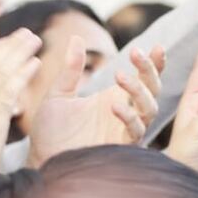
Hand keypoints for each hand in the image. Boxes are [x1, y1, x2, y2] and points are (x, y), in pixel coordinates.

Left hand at [27, 39, 164, 166]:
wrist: (40, 159)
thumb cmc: (49, 131)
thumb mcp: (58, 94)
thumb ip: (70, 69)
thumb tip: (76, 37)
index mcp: (113, 98)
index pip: (142, 78)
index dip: (153, 64)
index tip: (157, 46)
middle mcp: (124, 113)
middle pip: (152, 90)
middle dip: (149, 71)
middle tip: (136, 53)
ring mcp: (124, 131)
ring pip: (148, 109)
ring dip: (138, 90)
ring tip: (119, 75)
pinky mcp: (120, 148)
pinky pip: (134, 131)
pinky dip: (128, 117)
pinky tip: (114, 105)